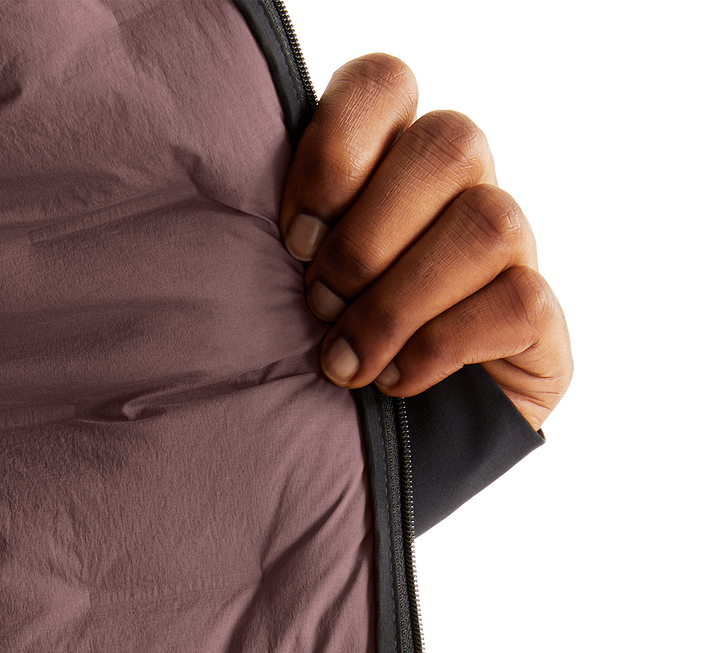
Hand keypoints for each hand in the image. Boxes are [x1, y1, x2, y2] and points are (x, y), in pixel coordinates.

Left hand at [280, 50, 573, 430]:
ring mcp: (509, 248)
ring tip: (346, 361)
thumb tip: (227, 220)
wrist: (357, 459)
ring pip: (489, 221)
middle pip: (452, 141)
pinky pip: (515, 300)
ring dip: (399, 301)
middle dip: (367, 238)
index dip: (337, 148)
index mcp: (386, 160)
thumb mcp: (270, 292)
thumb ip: (275, 239)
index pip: (387, 81)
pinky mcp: (537, 316)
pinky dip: (440, 347)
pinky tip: (395, 382)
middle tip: (319, 304)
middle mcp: (458, 189)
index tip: (293, 235)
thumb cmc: (301, 361)